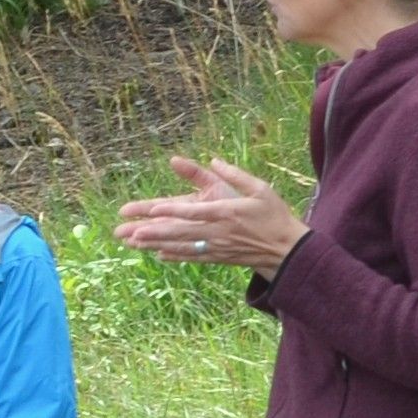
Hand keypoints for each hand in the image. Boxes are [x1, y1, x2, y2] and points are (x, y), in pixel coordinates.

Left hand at [112, 154, 304, 273]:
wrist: (287, 248)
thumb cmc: (273, 214)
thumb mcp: (260, 189)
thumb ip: (235, 174)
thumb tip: (213, 160)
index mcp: (228, 212)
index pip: (196, 211)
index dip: (173, 211)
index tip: (153, 210)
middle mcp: (219, 231)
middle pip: (182, 232)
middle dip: (155, 232)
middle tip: (131, 231)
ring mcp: (217, 247)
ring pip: (182, 246)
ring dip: (157, 245)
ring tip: (135, 243)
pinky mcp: (218, 257)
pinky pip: (193, 257)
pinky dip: (175, 256)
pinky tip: (158, 254)